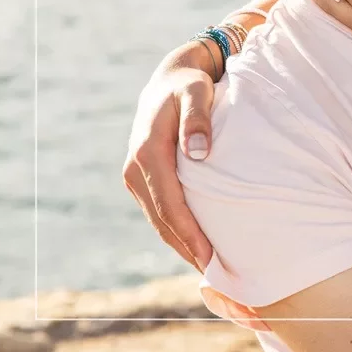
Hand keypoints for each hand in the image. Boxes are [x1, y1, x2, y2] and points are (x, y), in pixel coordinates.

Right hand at [122, 47, 217, 270]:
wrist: (170, 78)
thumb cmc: (190, 85)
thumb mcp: (197, 93)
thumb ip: (198, 119)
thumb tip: (200, 153)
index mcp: (148, 153)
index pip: (170, 204)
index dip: (189, 233)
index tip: (209, 257)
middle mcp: (136, 169)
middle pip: (162, 219)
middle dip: (187, 248)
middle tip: (215, 273)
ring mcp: (137, 176)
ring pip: (158, 219)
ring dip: (180, 243)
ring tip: (207, 267)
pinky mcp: (143, 178)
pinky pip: (160, 210)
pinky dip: (175, 229)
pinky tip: (195, 243)